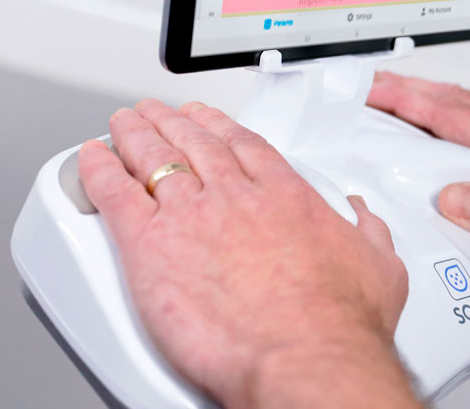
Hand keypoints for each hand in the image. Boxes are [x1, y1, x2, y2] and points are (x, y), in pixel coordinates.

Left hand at [77, 99, 414, 407]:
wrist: (305, 355)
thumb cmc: (339, 323)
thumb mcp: (379, 267)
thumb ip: (368, 233)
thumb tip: (365, 218)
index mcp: (285, 195)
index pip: (244, 145)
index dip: (220, 126)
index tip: (207, 120)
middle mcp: (235, 197)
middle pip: (194, 143)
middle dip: (173, 123)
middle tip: (158, 113)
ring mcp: (191, 216)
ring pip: (153, 159)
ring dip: (134, 136)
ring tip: (122, 125)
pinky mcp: (151, 246)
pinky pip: (114, 195)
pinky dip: (98, 172)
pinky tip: (90, 161)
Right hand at [367, 72, 469, 295]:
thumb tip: (453, 198)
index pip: (456, 117)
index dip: (408, 102)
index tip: (370, 90)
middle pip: (460, 101)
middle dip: (410, 89)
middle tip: (366, 85)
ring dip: (432, 97)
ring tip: (395, 95)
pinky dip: (459, 112)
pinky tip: (451, 123)